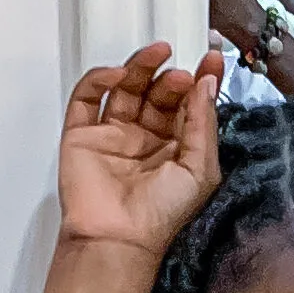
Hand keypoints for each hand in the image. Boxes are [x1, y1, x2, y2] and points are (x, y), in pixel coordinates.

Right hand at [55, 41, 222, 261]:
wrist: (118, 238)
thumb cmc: (160, 216)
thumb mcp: (200, 168)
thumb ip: (203, 124)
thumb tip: (206, 83)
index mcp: (175, 148)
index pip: (188, 105)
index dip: (200, 80)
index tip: (211, 58)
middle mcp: (144, 139)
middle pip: (156, 92)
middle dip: (171, 77)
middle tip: (181, 72)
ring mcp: (112, 135)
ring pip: (125, 88)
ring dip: (141, 67)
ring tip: (158, 54)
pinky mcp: (82, 134)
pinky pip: (86, 97)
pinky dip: (99, 79)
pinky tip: (118, 73)